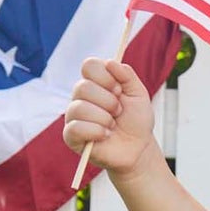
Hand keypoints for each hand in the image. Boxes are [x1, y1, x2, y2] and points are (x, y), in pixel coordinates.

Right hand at [63, 54, 158, 176]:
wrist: (138, 148)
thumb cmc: (136, 120)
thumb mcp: (139, 94)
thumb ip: (127, 75)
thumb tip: (111, 62)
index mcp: (95, 82)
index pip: (89, 65)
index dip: (106, 77)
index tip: (120, 90)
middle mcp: (81, 96)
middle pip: (83, 87)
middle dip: (109, 101)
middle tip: (118, 112)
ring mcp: (74, 115)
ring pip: (79, 108)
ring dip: (104, 118)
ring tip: (112, 126)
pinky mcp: (71, 136)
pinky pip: (75, 128)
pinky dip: (96, 131)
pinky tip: (105, 136)